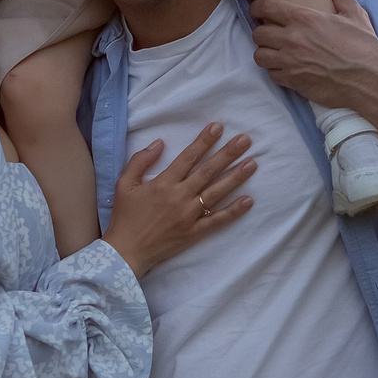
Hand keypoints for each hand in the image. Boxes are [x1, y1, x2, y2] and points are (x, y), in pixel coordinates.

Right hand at [102, 124, 257, 275]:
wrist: (126, 251)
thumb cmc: (125, 216)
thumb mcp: (124, 184)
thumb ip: (140, 161)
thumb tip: (159, 142)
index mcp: (163, 183)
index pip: (188, 157)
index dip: (204, 141)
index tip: (218, 127)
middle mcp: (179, 197)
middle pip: (208, 171)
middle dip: (228, 154)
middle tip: (245, 140)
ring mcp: (189, 215)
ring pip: (217, 193)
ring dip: (236, 177)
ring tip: (252, 163)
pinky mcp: (194, 232)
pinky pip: (217, 220)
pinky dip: (234, 211)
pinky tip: (249, 200)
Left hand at [250, 0, 377, 117]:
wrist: (369, 80)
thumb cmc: (364, 47)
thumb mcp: (355, 15)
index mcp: (305, 19)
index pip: (266, 7)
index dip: (258, 7)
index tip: (258, 10)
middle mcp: (293, 39)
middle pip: (258, 33)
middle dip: (261, 32)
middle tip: (270, 33)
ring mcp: (290, 62)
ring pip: (259, 55)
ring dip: (265, 52)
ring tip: (275, 52)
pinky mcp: (293, 81)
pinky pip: (271, 74)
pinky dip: (275, 71)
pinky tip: (286, 68)